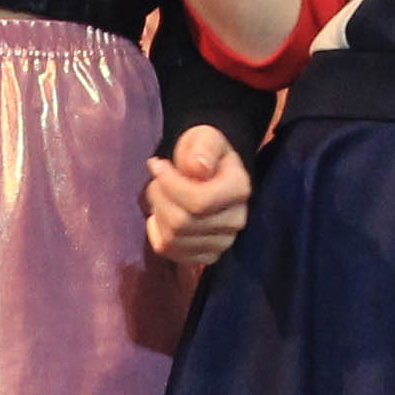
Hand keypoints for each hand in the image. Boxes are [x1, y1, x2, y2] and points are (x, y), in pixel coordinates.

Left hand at [144, 125, 250, 271]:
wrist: (208, 170)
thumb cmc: (204, 152)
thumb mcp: (205, 138)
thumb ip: (203, 148)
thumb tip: (198, 168)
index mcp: (239, 189)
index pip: (200, 201)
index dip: (170, 185)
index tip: (156, 164)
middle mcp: (236, 221)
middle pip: (183, 223)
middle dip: (159, 198)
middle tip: (155, 180)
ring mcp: (223, 242)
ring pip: (173, 239)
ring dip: (157, 215)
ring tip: (159, 196)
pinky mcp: (207, 256)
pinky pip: (170, 252)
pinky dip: (157, 234)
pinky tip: (160, 216)